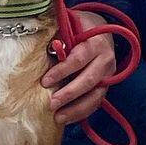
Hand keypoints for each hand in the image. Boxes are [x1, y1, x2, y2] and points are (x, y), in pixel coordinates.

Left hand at [42, 11, 116, 126]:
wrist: (101, 32)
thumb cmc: (79, 28)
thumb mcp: (69, 25)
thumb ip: (56, 35)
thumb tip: (36, 46)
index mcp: (95, 43)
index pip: (78, 58)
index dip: (62, 71)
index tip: (45, 81)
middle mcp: (105, 60)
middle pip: (88, 80)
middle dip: (69, 94)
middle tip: (51, 104)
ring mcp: (108, 75)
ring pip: (95, 96)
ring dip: (76, 109)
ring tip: (58, 118)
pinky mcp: (106, 86)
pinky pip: (96, 102)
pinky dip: (82, 112)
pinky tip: (67, 119)